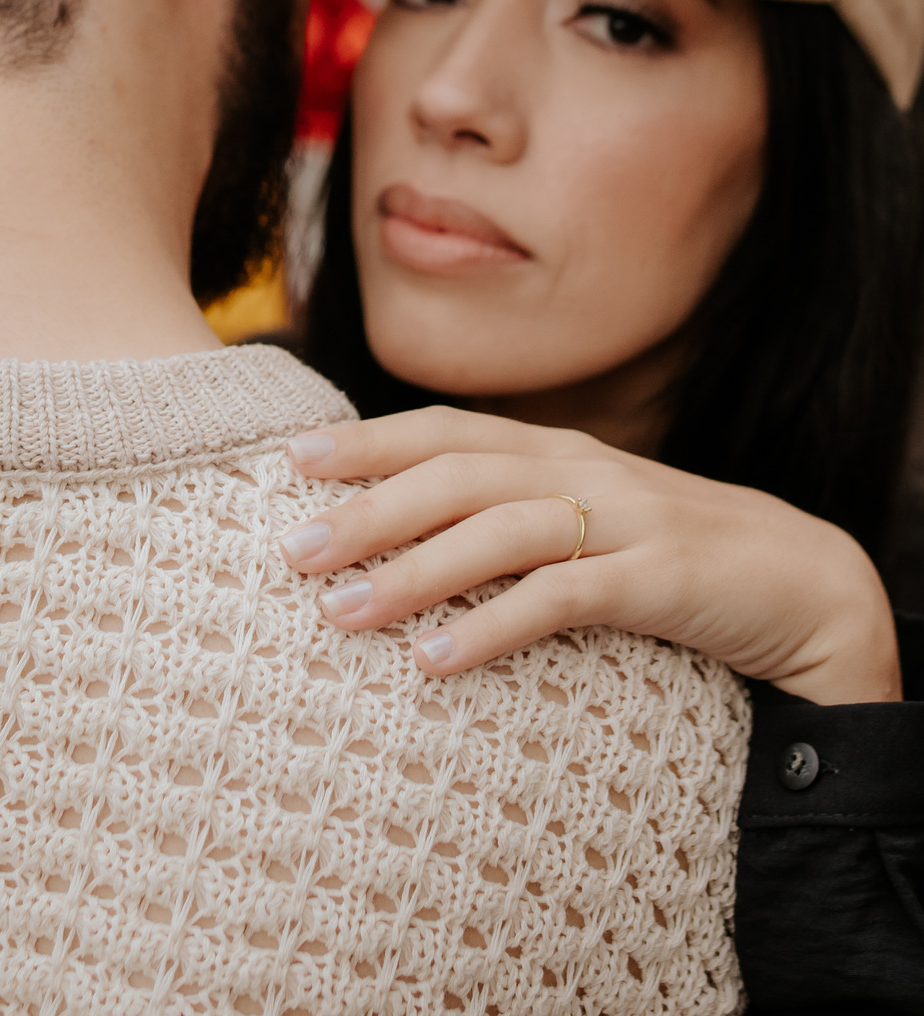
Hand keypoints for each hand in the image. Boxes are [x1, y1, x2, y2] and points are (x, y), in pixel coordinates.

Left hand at [279, 407, 901, 704]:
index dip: (368, 440)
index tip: (290, 459)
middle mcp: (580, 469)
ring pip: (499, 532)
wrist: (802, 579)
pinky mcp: (657, 579)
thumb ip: (509, 513)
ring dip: (414, 571)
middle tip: (293, 550)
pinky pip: (561, 599)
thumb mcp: (584, 518)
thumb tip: (405, 536)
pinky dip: (493, 627)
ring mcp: (621, 519)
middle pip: (456, 474)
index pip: (447, 430)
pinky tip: (436, 662)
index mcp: (555, 449)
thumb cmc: (668, 556)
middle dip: (369, 509)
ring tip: (341, 614)